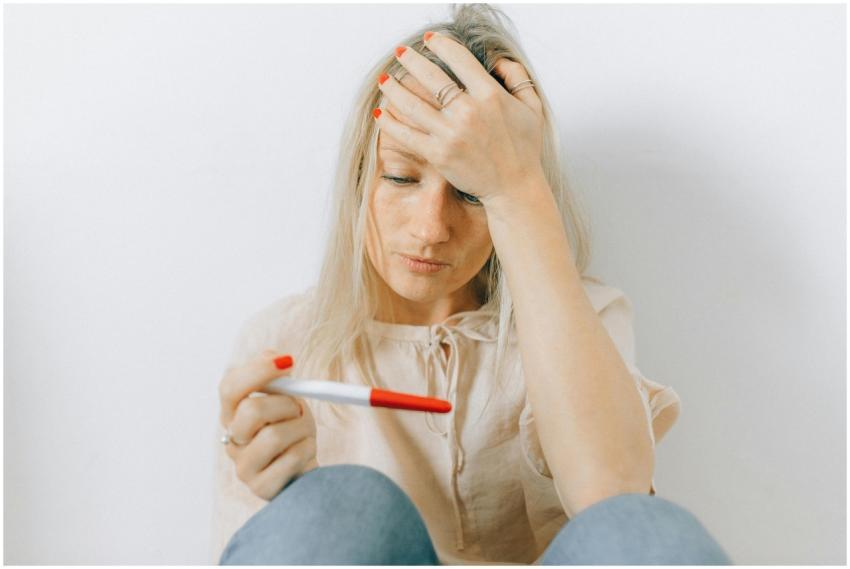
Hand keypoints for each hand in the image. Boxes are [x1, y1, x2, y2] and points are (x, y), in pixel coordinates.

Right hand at [218, 349, 318, 500]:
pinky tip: (305, 453)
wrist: (304, 470)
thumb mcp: (288, 400)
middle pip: (251, 410)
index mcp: (233, 412)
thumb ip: (279, 378)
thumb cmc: (293, 431)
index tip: (288, 361)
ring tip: (304, 434)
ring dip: (301, 429)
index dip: (257, 371)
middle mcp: (232, 439)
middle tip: (298, 409)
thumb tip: (276, 356)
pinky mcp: (260, 487)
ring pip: (274, 435)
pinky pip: (290, 459)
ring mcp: (243, 466)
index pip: (230, 387)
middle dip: (286, 405)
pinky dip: (306, 450)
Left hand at [374, 31, 545, 205]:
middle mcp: (469, 111)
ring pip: (413, 104)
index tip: (429, 40)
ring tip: (385, 80)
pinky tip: (381, 113)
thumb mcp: (532, 106)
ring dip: (394, 88)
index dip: (441, 45)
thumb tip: (496, 60)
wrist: (514, 187)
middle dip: (411, 61)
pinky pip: (407, 135)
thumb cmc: (524, 148)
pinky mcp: (438, 154)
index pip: (459, 59)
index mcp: (490, 95)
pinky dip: (390, 123)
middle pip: (431, 77)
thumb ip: (517, 77)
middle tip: (401, 53)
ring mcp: (451, 134)